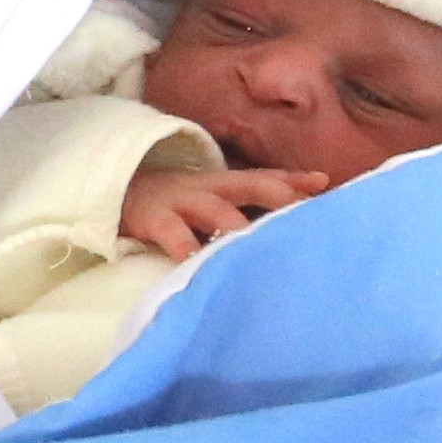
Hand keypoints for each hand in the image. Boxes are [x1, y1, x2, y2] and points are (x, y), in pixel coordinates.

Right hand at [117, 161, 326, 257]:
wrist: (114, 192)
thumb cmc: (174, 205)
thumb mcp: (211, 201)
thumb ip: (244, 208)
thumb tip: (290, 221)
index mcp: (225, 183)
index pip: (267, 178)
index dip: (296, 180)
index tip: (328, 186)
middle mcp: (209, 188)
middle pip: (251, 185)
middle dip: (279, 196)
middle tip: (305, 214)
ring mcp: (181, 201)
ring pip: (217, 210)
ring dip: (239, 226)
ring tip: (260, 245)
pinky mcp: (154, 218)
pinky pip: (173, 234)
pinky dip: (186, 249)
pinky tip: (199, 264)